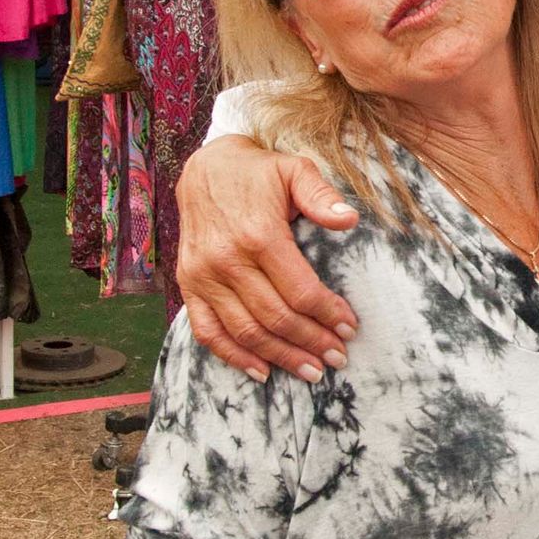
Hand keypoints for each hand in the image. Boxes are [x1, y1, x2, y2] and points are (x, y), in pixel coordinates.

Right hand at [175, 135, 360, 383]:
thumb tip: (349, 219)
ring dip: (281, 356)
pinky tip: (261, 371)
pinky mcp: (189, 284)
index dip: (328, 314)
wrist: (205, 167)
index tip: (350, 327)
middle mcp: (227, 260)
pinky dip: (233, 356)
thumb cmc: (258, 172)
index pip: (300, 290)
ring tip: (311, 371)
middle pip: (276, 317)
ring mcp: (204, 276)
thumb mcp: (294, 170)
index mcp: (259, 234)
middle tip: (338, 357)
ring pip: (245, 331)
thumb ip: (321, 195)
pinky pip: (207, 331)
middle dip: (311, 342)